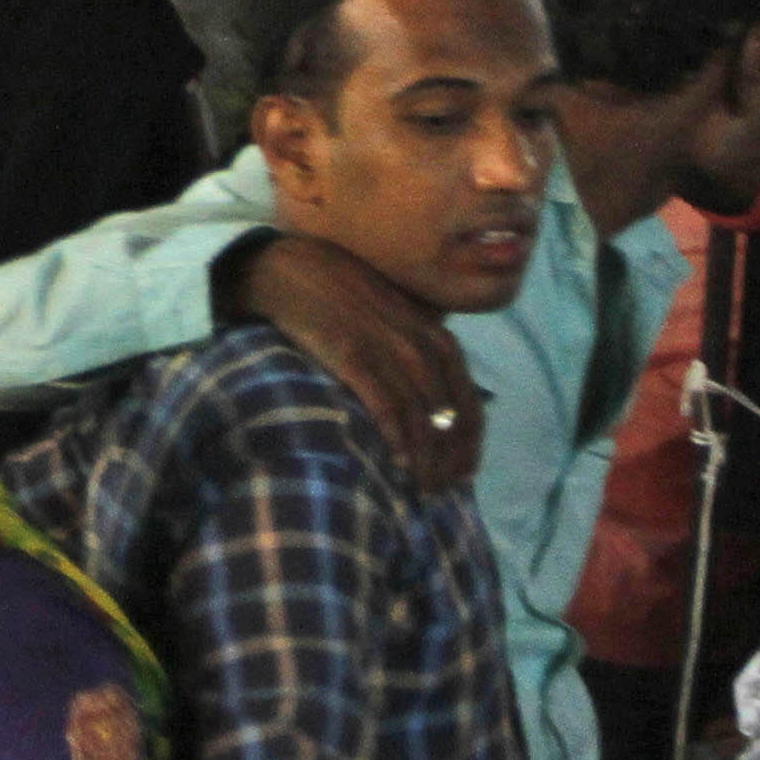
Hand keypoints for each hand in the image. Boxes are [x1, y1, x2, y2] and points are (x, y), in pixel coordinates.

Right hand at [234, 237, 481, 496]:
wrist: (290, 269)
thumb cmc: (344, 296)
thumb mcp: (398, 317)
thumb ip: (421, 348)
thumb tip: (437, 400)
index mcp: (437, 339)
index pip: (470, 404)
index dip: (470, 446)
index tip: (462, 476)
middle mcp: (420, 345)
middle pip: (448, 418)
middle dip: (448, 461)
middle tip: (438, 491)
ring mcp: (386, 350)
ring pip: (420, 417)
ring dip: (424, 458)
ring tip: (418, 486)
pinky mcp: (351, 355)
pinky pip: (385, 404)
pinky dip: (395, 436)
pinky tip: (394, 460)